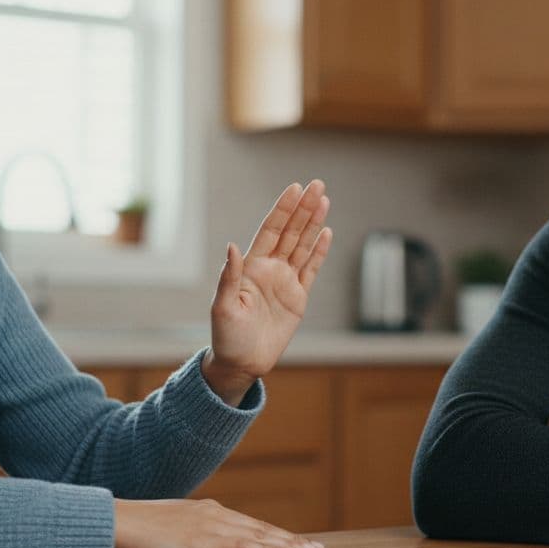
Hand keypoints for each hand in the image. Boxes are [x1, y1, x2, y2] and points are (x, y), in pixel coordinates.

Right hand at [113, 498, 324, 547]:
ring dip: (286, 546)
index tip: (299, 542)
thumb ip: (195, 532)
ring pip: (258, 537)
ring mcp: (210, 527)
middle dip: (292, 540)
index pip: (252, 525)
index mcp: (210, 512)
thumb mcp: (174, 527)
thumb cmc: (140, 527)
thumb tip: (208, 542)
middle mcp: (216, 515)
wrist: (116, 519)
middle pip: (262, 530)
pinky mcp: (201, 542)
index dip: (278, 534)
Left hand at [203, 180, 331, 404]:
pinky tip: (326, 232)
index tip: (295, 189)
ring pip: (303, 246)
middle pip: (290, 232)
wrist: (242, 363)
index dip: (283, 210)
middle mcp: (270, 269)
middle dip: (303, 208)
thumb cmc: (226, 336)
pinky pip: (311, 269)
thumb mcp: (222, 307)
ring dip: (314, 223)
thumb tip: (232, 246)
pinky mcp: (298, 298)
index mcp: (251, 267)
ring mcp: (285, 282)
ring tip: (325, 200)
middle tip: (318, 184)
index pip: (271, 230)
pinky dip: (319, 251)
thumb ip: (229, 277)